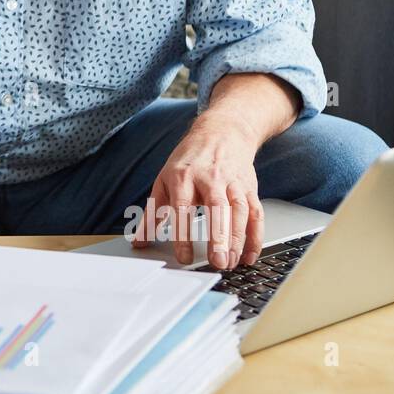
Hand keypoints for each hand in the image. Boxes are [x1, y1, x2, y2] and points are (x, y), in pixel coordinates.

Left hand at [131, 114, 264, 269]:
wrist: (222, 131)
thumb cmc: (190, 159)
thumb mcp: (165, 179)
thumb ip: (153, 213)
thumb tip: (139, 241)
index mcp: (183, 176)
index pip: (182, 207)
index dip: (183, 234)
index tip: (184, 257)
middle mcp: (209, 178)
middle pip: (216, 208)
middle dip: (218, 236)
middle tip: (218, 262)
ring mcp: (232, 182)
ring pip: (238, 211)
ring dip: (237, 239)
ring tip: (232, 262)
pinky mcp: (249, 187)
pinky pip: (255, 213)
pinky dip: (255, 235)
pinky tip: (249, 254)